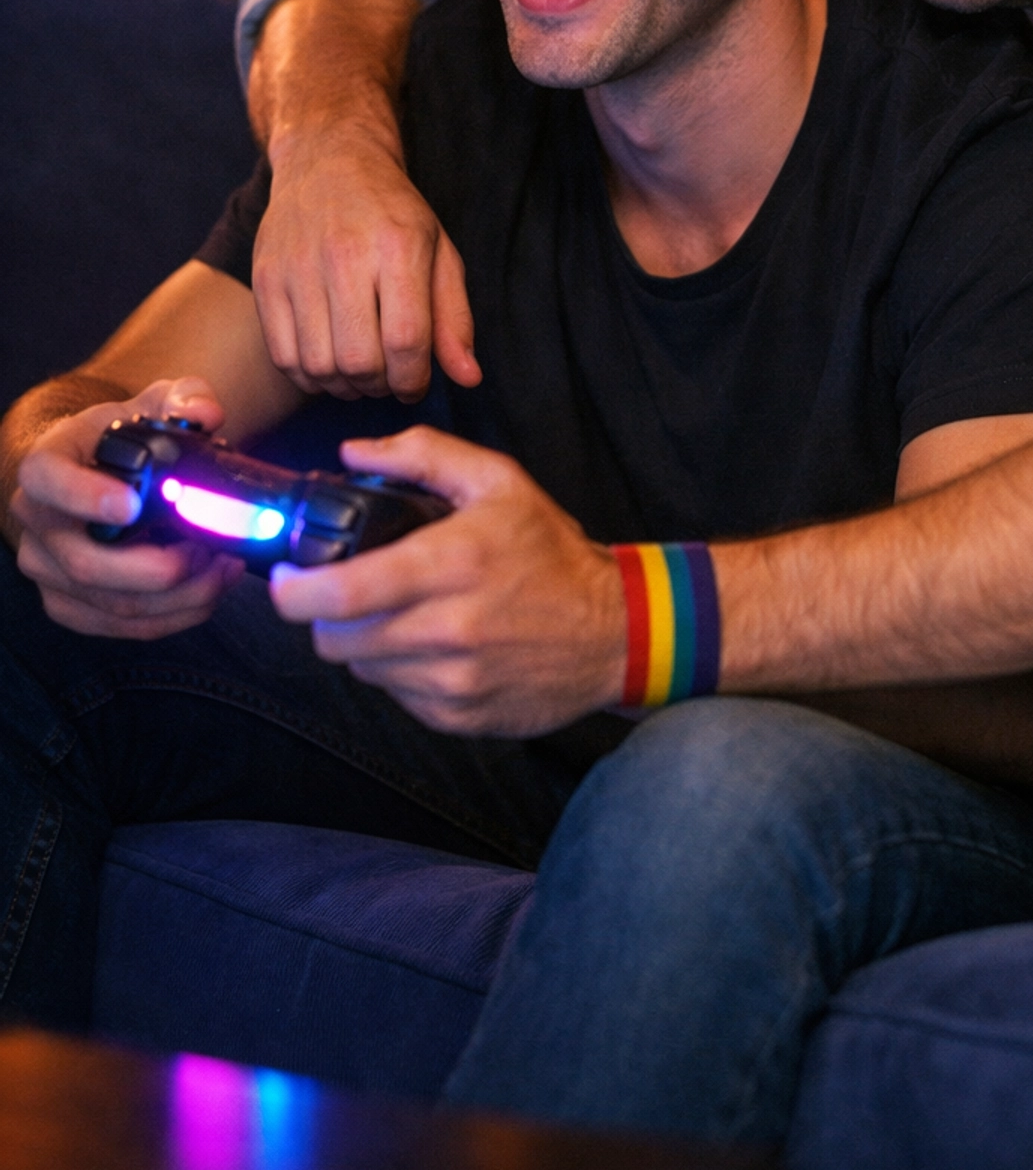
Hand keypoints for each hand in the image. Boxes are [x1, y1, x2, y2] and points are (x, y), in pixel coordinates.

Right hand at [12, 378, 244, 638]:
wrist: (98, 471)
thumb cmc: (121, 438)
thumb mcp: (155, 402)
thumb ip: (186, 398)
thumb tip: (205, 414)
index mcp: (47, 464)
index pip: (47, 480)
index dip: (85, 497)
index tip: (132, 506)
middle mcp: (37, 522)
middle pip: (86, 564)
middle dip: (157, 568)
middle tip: (209, 550)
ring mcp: (49, 569)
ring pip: (111, 604)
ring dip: (178, 596)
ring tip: (223, 568)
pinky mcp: (71, 605)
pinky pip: (121, 628)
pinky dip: (173, 616)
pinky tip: (208, 590)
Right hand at [254, 125, 480, 402]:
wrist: (329, 160)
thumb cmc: (392, 214)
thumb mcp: (439, 253)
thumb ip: (454, 318)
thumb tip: (469, 378)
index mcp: (398, 246)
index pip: (406, 341)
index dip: (414, 380)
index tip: (415, 384)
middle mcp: (344, 255)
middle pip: (360, 361)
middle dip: (380, 387)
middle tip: (388, 378)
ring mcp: (298, 267)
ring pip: (319, 366)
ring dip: (344, 386)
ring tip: (360, 372)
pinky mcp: (266, 278)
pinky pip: (282, 356)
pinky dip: (308, 376)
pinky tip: (328, 363)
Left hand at [269, 426, 626, 736]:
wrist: (615, 631)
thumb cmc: (551, 553)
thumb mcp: (499, 482)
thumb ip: (423, 454)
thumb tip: (353, 452)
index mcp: (452, 563)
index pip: (342, 593)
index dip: (292, 592)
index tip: (281, 579)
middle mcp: (448, 628)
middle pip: (336, 639)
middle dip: (327, 615)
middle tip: (348, 594)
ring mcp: (453, 681)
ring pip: (361, 669)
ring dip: (364, 643)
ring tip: (400, 615)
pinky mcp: (458, 717)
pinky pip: (396, 696)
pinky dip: (399, 671)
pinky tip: (431, 646)